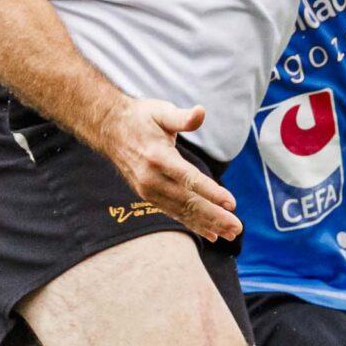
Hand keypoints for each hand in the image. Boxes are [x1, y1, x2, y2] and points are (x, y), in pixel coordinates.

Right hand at [102, 96, 240, 241]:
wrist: (108, 129)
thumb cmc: (140, 117)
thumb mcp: (161, 111)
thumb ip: (182, 117)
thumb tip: (201, 112)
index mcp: (158, 157)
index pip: (189, 178)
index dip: (211, 192)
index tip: (231, 203)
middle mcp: (152, 178)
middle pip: (188, 201)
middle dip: (215, 216)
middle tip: (237, 227)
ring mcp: (149, 190)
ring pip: (183, 211)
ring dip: (208, 224)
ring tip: (231, 234)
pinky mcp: (148, 196)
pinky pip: (174, 213)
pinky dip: (193, 224)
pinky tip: (211, 234)